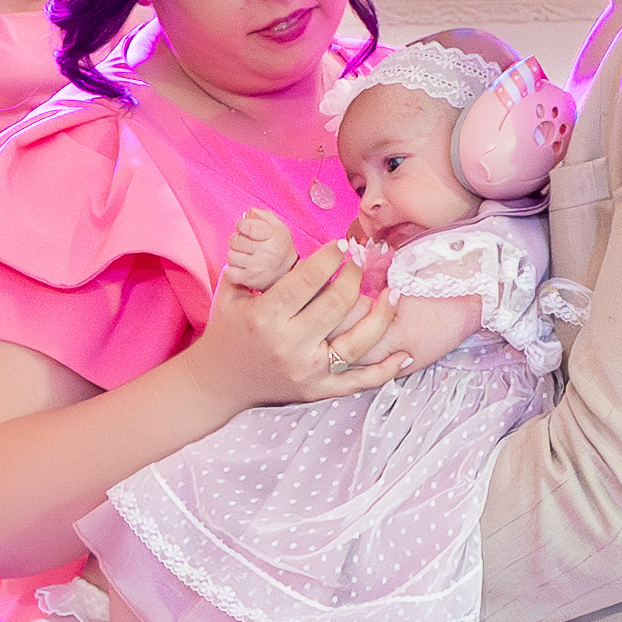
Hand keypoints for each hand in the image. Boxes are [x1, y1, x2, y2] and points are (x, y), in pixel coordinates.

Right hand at [192, 239, 411, 407]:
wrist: (217, 383)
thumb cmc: (228, 331)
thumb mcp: (233, 292)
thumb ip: (256, 264)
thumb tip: (278, 230)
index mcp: (266, 317)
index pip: (308, 280)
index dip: (330, 258)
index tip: (343, 245)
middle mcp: (289, 345)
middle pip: (337, 304)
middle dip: (356, 276)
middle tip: (364, 260)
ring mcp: (307, 372)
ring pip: (358, 341)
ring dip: (382, 315)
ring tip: (394, 294)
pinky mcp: (317, 392)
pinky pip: (359, 382)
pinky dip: (385, 371)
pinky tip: (404, 354)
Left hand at [220, 207, 297, 293]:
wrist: (288, 274)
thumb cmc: (280, 248)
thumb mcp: (278, 227)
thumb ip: (263, 216)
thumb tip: (247, 213)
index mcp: (273, 235)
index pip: (245, 226)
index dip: (241, 225)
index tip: (243, 229)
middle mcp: (266, 251)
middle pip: (235, 240)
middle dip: (237, 241)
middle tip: (246, 246)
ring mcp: (257, 267)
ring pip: (231, 256)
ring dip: (235, 256)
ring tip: (245, 258)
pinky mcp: (250, 280)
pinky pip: (230, 273)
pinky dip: (232, 271)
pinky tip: (241, 269)